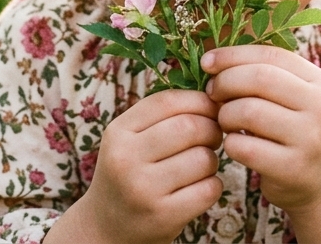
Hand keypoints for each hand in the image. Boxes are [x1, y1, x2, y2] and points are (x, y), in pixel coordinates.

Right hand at [48, 89, 223, 243]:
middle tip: (213, 137)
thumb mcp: (129, 139)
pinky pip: (209, 189)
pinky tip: (200, 187)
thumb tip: (212, 93)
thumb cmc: (128, 174)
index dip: (199, 100)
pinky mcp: (163, 216)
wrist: (107, 228)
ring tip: (201, 165)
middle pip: (190, 127)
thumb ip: (161, 115)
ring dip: (212, 159)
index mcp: (118, 133)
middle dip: (212, 129)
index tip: (211, 108)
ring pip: (203, 158)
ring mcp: (144, 190)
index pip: (168, 101)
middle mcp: (126, 159)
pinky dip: (213, 185)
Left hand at [202, 45, 320, 212]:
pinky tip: (234, 144)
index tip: (207, 63)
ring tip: (226, 121)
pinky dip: (230, 143)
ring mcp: (309, 138)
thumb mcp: (291, 99)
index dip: (233, 55)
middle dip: (225, 82)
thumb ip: (263, 75)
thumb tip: (212, 61)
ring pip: (248, 111)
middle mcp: (320, 106)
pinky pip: (244, 146)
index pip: (270, 54)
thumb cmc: (292, 132)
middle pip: (259, 78)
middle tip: (212, 94)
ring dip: (225, 115)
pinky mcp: (292, 168)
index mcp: (318, 81)